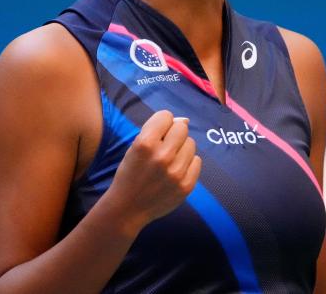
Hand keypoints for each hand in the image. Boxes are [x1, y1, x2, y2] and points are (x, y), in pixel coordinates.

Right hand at [107, 110, 201, 229]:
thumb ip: (157, 130)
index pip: (166, 116)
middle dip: (173, 134)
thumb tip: (185, 120)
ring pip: (191, 143)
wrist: (128, 208)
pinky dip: (188, 163)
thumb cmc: (130, 173)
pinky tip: (176, 171)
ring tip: (169, 160)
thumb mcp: (135, 147)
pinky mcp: (187, 185)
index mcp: (145, 143)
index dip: (161, 123)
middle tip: (164, 147)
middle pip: (182, 128)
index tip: (156, 134)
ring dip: (181, 149)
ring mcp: (176, 172)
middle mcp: (162, 156)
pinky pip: (197, 161)